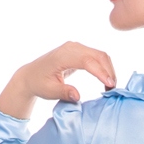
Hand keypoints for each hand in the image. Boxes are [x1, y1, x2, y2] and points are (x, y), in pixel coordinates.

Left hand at [0, 43, 116, 119]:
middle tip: (112, 90)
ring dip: (108, 70)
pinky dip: (104, 68)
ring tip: (110, 87)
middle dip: (109, 72)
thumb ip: (64, 92)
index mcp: (63, 56)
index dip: (101, 72)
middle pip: (99, 55)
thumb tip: (77, 96)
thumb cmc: (39, 83)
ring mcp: (76, 48)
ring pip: (100, 55)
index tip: (109, 85)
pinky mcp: (79, 52)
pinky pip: (96, 57)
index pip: (88, 61)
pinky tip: (105, 81)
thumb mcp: (49, 91)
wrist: (31, 74)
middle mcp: (72, 47)